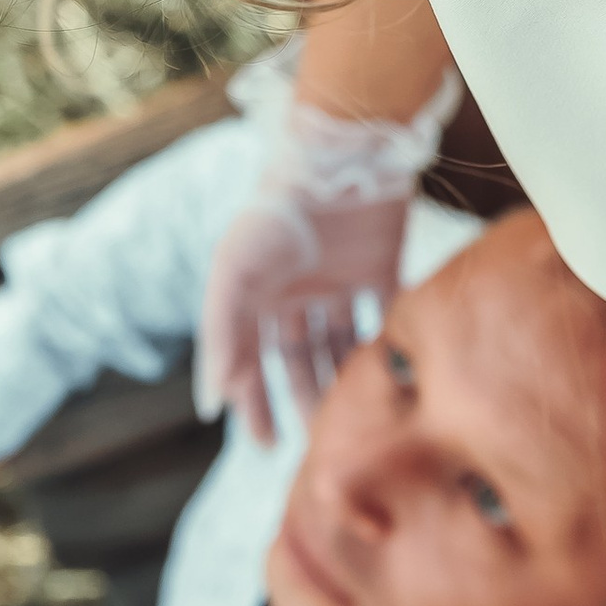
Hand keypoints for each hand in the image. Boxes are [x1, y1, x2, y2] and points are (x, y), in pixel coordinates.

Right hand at [194, 54, 459, 445]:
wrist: (338, 159)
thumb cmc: (275, 216)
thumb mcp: (235, 277)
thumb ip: (222, 339)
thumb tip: (213, 405)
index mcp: (255, 295)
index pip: (251, 362)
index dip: (255, 405)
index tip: (268, 447)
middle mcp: (294, 292)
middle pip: (298, 360)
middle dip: (307, 401)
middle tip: (321, 444)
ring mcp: (337, 281)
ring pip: (340, 347)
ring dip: (344, 383)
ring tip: (353, 424)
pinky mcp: (380, 267)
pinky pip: (384, 316)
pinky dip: (388, 346)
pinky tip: (393, 380)